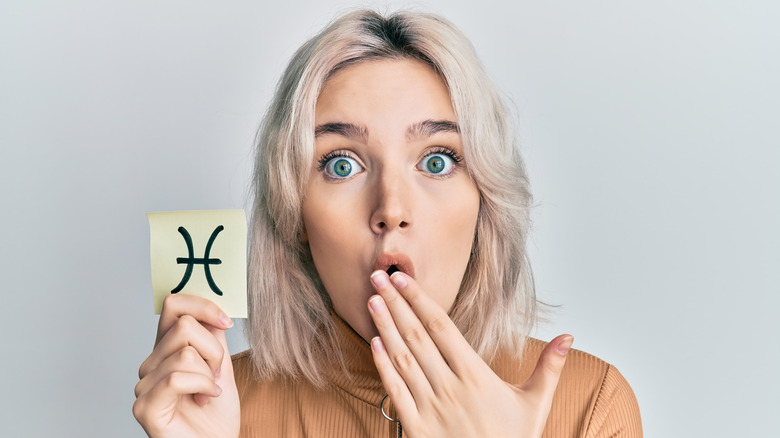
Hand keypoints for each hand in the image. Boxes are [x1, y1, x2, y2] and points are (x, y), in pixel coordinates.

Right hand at [133, 294, 240, 437]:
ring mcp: (144, 385)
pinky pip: (176, 378)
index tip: (225, 322)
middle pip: (184, 326)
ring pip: (185, 353)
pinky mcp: (145, 407)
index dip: (202, 305)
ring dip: (209, 374)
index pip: (173, 305)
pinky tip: (204, 399)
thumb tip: (210, 308)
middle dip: (213, 349)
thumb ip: (212, 337)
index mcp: (166, 349)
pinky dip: (201, 386)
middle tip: (216, 374)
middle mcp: (151, 363)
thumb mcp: (221, 365)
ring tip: (208, 392)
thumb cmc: (217, 412)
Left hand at [367, 270, 571, 436]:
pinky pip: (395, 391)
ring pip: (403, 359)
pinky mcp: (416, 428)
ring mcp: (431, 407)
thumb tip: (568, 337)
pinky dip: (383, 366)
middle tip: (377, 277)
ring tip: (373, 302)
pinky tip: (374, 344)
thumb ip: (549, 368)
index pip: (442, 327)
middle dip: (396, 304)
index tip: (403, 279)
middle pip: (417, 336)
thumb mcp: (536, 404)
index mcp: (476, 376)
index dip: (420, 300)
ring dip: (385, 328)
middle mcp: (450, 387)